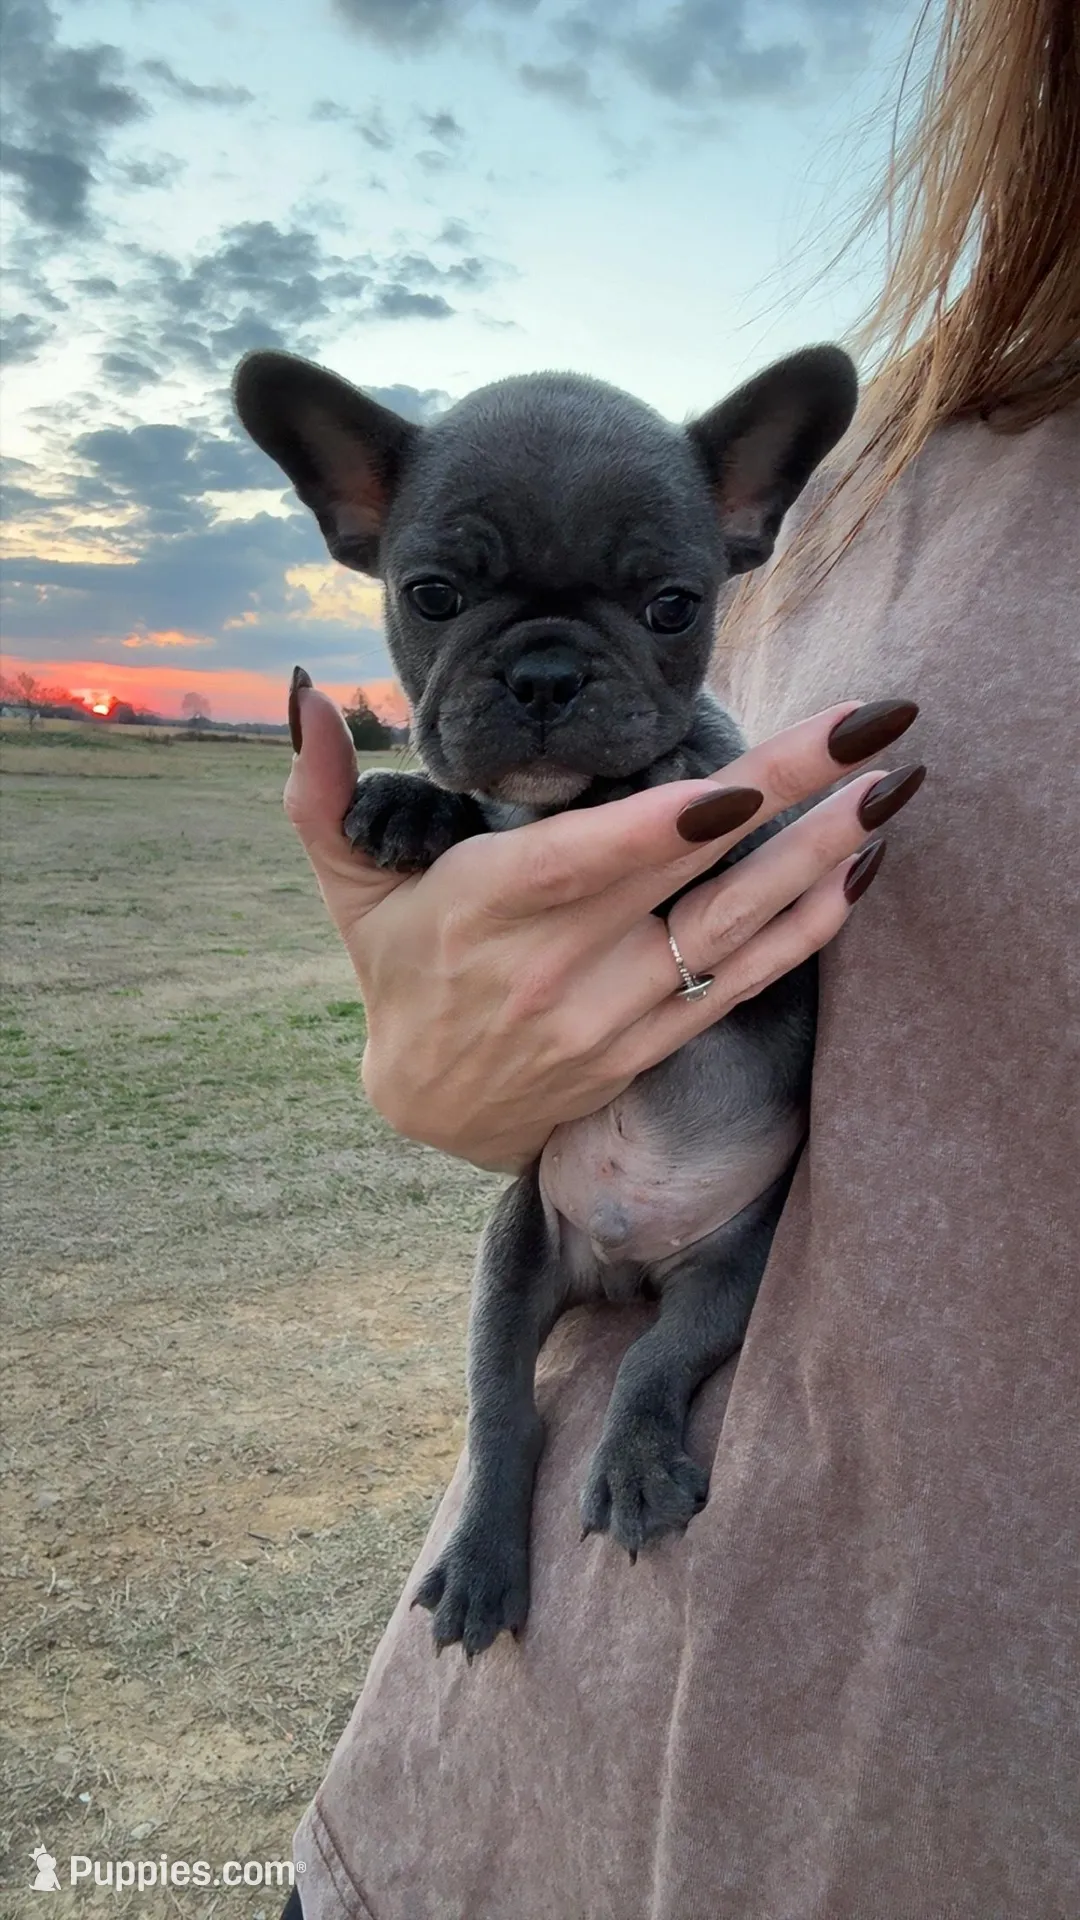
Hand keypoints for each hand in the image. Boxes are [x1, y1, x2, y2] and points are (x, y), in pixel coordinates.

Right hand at [284, 675, 920, 1172]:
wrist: (431, 1112)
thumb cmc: (400, 973)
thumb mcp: (350, 886)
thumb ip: (324, 793)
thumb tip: (302, 692)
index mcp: (483, 911)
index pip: (584, 864)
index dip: (666, 828)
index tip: (743, 784)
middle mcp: (557, 969)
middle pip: (688, 876)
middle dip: (790, 794)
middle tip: (874, 725)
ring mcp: (614, 1015)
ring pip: (734, 932)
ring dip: (822, 858)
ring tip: (894, 788)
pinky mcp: (651, 1045)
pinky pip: (743, 984)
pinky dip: (807, 930)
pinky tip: (860, 872)